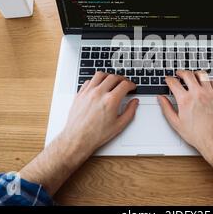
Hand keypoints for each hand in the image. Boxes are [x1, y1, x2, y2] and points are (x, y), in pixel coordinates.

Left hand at [19, 72, 137, 194]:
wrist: (78, 138)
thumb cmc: (97, 134)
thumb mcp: (119, 125)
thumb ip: (130, 111)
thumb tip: (134, 102)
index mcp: (111, 100)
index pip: (124, 84)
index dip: (131, 84)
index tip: (132, 87)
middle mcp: (99, 93)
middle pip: (113, 77)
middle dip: (122, 79)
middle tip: (124, 83)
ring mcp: (88, 93)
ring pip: (100, 75)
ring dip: (108, 76)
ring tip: (112, 81)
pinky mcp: (80, 94)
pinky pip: (89, 81)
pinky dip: (96, 81)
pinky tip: (98, 86)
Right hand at [158, 70, 212, 189]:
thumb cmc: (197, 134)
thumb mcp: (176, 123)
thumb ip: (166, 108)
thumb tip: (161, 99)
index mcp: (185, 100)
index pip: (174, 83)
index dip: (168, 79)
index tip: (168, 79)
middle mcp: (197, 94)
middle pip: (188, 74)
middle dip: (181, 72)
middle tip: (178, 74)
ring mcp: (209, 94)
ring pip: (202, 75)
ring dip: (194, 73)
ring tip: (191, 75)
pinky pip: (212, 81)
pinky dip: (207, 79)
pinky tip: (204, 82)